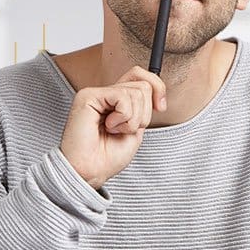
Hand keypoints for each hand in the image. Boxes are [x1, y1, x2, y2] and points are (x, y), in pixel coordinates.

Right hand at [59, 66, 166, 189]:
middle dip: (144, 114)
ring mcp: (96, 93)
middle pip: (143, 85)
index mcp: (116, 101)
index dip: (158, 88)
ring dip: (132, 119)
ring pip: (136, 91)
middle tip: (126, 129)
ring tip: (114, 130)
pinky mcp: (88, 95)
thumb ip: (144, 107)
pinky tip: (108, 127)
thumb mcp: (136, 129)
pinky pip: (122, 96)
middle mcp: (106, 94)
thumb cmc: (107, 157)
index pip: (141, 77)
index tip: (160, 108)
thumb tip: (157, 92)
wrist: (89, 172)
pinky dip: (123, 117)